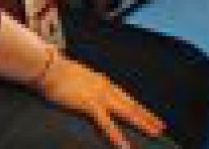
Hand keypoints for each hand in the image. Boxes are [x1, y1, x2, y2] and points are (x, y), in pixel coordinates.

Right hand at [38, 54, 165, 148]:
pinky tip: (124, 144)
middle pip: (131, 104)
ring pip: (126, 111)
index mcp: (103, 82)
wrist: (48, 67)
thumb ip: (88, 88)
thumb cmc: (58, 73)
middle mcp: (106, 87)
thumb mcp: (79, 79)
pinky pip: (106, 122)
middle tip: (161, 126)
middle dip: (147, 116)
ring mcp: (99, 95)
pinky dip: (116, 134)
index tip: (150, 115)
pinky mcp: (88, 104)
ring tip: (153, 132)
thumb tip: (90, 96)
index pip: (126, 97)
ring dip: (141, 123)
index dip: (140, 107)